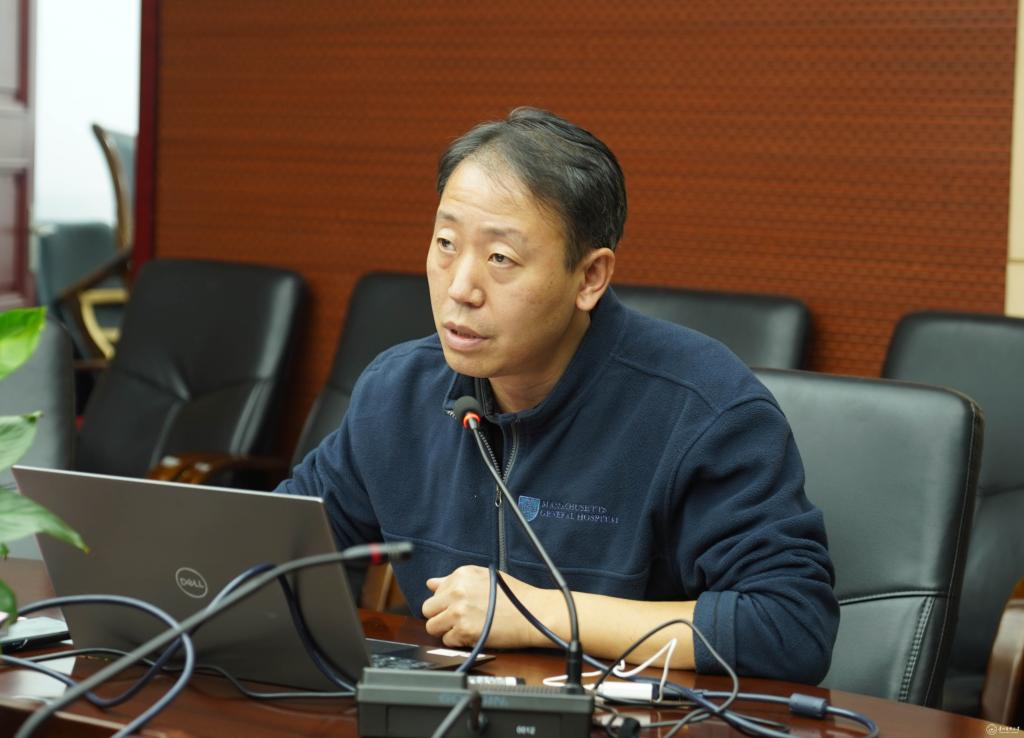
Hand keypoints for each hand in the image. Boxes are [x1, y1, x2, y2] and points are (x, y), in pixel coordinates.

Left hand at [421, 565, 546, 648]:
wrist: (534, 613)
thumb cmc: (515, 596)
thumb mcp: (484, 577)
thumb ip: (454, 580)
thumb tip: (431, 583)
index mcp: (461, 575)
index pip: (435, 591)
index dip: (445, 602)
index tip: (459, 606)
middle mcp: (457, 591)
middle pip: (428, 609)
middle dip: (440, 615)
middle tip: (458, 619)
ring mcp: (459, 611)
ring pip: (432, 626)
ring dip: (446, 629)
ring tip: (465, 627)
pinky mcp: (464, 631)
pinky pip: (447, 640)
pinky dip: (458, 641)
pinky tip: (473, 634)